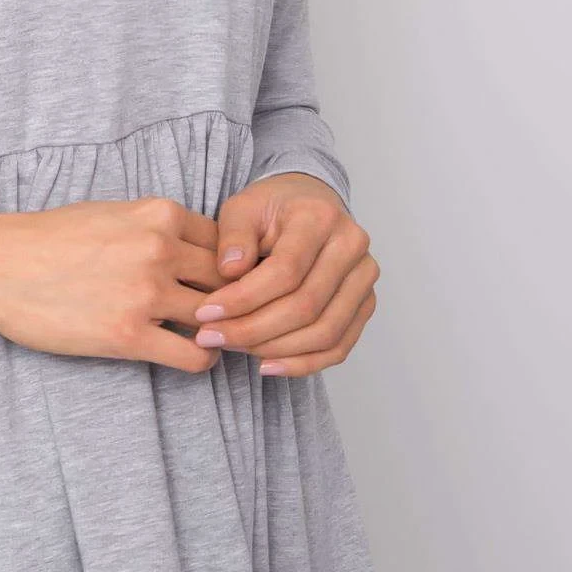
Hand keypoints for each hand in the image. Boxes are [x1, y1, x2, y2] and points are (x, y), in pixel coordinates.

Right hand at [0, 199, 230, 372]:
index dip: (231, 265)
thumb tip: (195, 249)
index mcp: (158, 214)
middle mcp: (159, 249)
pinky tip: (193, 356)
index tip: (225, 282)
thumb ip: (156, 227)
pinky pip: (194, 356)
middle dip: (234, 299)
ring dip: (221, 331)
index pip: (226, 242)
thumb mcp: (111, 212)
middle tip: (232, 315)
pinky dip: (203, 360)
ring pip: (217, 318)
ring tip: (215, 338)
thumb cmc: (49, 238)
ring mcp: (145, 293)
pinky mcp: (129, 335)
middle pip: (228, 279)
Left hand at [192, 173, 378, 375]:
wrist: (308, 205)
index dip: (244, 298)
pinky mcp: (365, 304)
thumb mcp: (242, 208)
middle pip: (305, 306)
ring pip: (325, 333)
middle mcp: (352, 247)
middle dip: (252, 329)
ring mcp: (364, 278)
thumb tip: (230, 271)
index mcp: (321, 217)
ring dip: (274, 349)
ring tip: (233, 347)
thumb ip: (233, 236)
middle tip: (212, 337)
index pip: (286, 271)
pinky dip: (303, 364)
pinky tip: (266, 365)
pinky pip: (339, 347)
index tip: (206, 312)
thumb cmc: (271, 209)